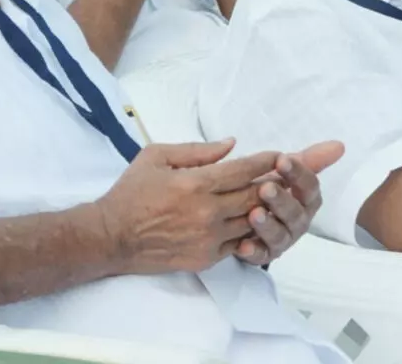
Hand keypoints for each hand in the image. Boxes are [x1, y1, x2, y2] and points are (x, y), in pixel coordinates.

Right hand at [97, 140, 282, 273]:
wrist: (111, 237)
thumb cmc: (132, 192)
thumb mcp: (156, 156)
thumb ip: (198, 150)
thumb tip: (231, 144)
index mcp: (196, 184)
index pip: (244, 170)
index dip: (266, 161)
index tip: (279, 154)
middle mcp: (208, 212)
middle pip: (255, 195)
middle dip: (275, 183)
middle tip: (290, 174)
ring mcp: (209, 238)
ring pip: (252, 221)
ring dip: (267, 208)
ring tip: (279, 197)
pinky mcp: (206, 258)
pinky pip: (239, 243)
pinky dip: (251, 231)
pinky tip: (258, 221)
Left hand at [234, 141, 345, 264]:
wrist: (247, 215)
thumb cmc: (272, 190)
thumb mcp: (286, 172)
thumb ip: (309, 159)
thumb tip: (340, 145)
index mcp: (307, 200)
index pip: (309, 186)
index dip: (297, 173)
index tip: (281, 160)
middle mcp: (298, 222)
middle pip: (295, 213)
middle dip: (281, 201)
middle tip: (265, 188)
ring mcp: (282, 240)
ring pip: (279, 235)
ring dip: (267, 225)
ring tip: (253, 214)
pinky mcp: (263, 255)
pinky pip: (260, 256)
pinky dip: (252, 252)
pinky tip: (242, 245)